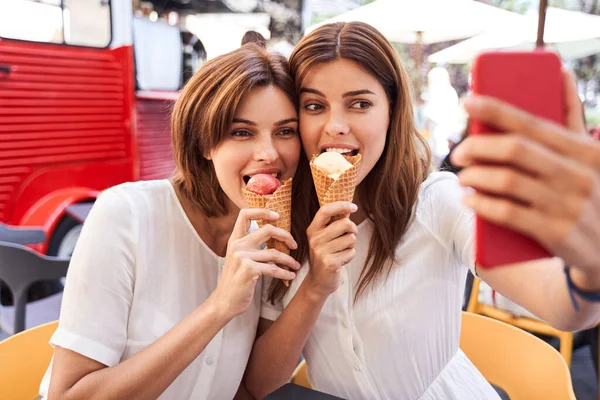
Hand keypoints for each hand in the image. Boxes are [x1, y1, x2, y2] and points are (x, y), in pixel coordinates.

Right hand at [211, 209, 299, 318]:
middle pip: (267, 229)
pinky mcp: (249, 270)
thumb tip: (274, 236)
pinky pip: (273, 268)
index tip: (277, 215)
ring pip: (274, 253)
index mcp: (235, 240)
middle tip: (294, 244)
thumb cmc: (235, 280)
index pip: (245, 214)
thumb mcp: (239, 258)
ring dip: (289, 260)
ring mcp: (242, 257)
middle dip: (285, 235)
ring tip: (296, 265)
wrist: (224, 301)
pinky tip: (290, 275)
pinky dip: (285, 272)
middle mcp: (237, 245)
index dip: (262, 211)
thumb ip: (251, 246)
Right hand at [305, 202, 357, 297]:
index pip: (325, 211)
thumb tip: (348, 207)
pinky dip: (350, 256)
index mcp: (313, 230)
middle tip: (349, 237)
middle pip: (345, 223)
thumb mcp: (324, 237)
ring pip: (351, 238)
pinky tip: (341, 261)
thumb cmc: (326, 255)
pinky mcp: (330, 263)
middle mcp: (315, 239)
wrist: (318, 281)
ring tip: (341, 251)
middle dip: (353, 229)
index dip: (341, 205)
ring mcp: (321, 251)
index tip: (353, 206)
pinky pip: (351, 252)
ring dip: (351, 245)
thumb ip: (334, 223)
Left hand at [452, 70, 599, 271]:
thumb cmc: (588, 194)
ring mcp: (569, 205)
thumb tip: (562, 71)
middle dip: (477, 146)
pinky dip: (481, 203)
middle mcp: (580, 175)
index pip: (533, 123)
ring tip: (463, 176)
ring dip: (475, 176)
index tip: (467, 102)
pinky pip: (507, 212)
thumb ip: (573, 117)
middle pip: (514, 149)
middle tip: (458, 153)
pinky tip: (469, 200)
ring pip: (507, 180)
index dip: (496, 109)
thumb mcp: (589, 157)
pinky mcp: (557, 233)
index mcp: (586, 150)